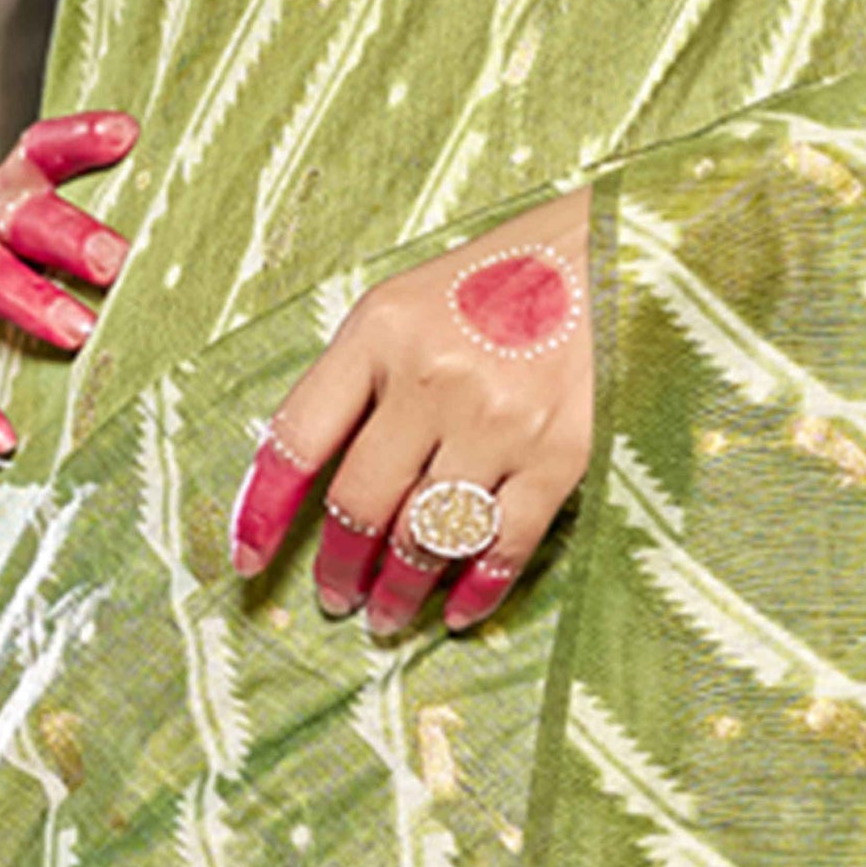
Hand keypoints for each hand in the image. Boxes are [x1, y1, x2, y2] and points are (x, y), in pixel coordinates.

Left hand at [228, 184, 593, 637]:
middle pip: (361, 502)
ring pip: (426, 535)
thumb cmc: (502, 275)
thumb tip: (315, 472)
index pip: (298, 438)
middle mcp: (432, 379)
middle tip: (335, 598)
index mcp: (380, 332)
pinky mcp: (561, 452)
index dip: (263, 510)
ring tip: (387, 615)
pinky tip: (458, 613)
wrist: (618, 251)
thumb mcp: (407, 301)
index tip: (248, 561)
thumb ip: (360, 375)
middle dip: (340, 566)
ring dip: (399, 590)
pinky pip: (503, 543)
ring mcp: (498, 420)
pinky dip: (476, 590)